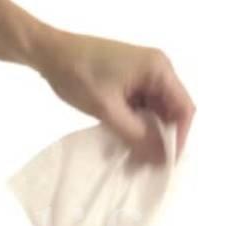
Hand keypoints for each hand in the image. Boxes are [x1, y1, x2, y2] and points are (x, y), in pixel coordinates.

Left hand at [31, 30, 194, 162]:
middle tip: (147, 166)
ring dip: (147, 135)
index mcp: (158, 69)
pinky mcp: (129, 81)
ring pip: (155, 112)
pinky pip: (141, 108)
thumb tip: (160, 159)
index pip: (184, 109)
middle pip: (171, 112)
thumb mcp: (108, 110)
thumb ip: (136, 135)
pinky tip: (125, 144)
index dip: (179, 138)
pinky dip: (135, 126)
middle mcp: (156, 70)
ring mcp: (142, 75)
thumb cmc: (78, 75)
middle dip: (161, 139)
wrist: (48, 52)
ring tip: (134, 159)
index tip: (166, 162)